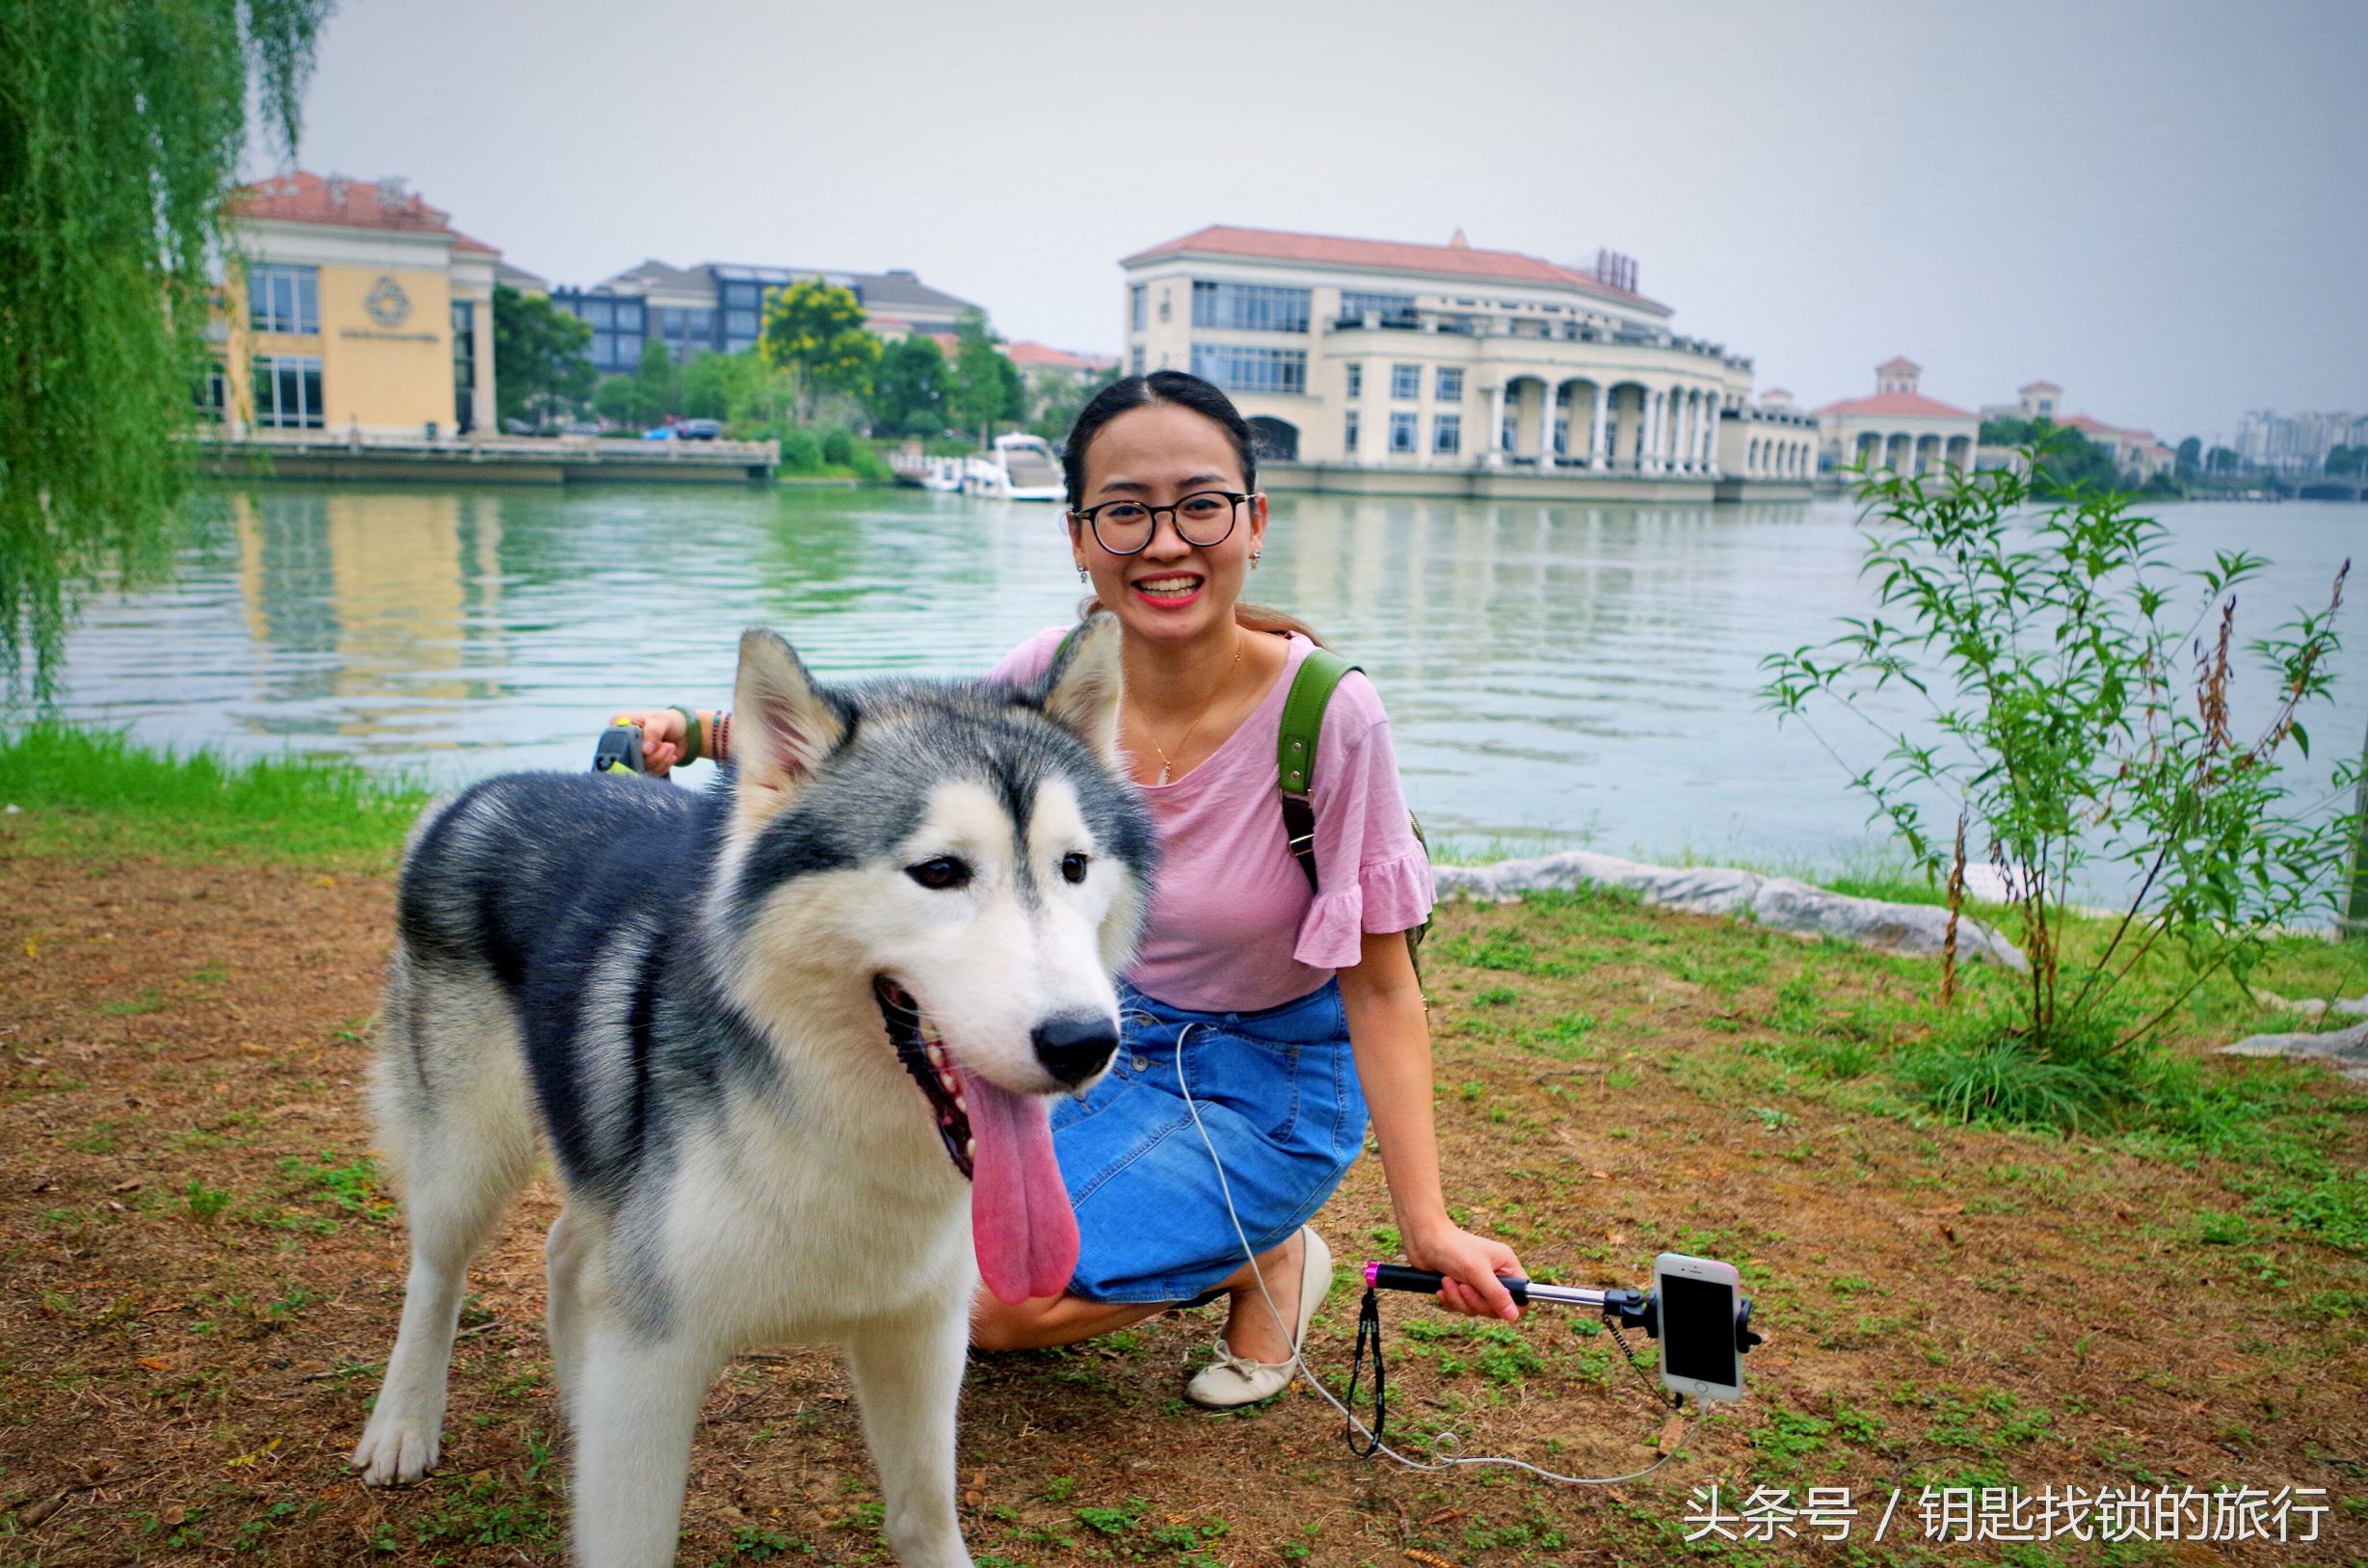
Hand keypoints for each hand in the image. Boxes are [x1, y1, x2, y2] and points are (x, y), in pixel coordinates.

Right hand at [610, 709, 684, 775]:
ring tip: (671, 747)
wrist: (681, 731)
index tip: (648, 750)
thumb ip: (653, 732)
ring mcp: (630, 755)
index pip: (616, 741)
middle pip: (628, 758)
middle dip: (651, 756)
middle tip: (669, 746)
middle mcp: (621, 741)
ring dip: (660, 760)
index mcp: (618, 724)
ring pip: (640, 768)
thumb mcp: (661, 720)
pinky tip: (671, 756)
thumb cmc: (667, 721)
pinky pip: (649, 773)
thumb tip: (645, 751)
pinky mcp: (641, 766)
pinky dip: (662, 766)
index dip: (632, 749)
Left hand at [1405, 1220, 1524, 1322]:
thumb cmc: (1453, 1248)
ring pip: (1476, 1308)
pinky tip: (1442, 1287)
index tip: (1494, 1305)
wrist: (1424, 1239)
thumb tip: (1514, 1316)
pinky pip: (1461, 1306)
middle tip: (1463, 1287)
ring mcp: (1477, 1282)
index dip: (1511, 1305)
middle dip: (1475, 1301)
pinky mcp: (1460, 1288)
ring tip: (1448, 1281)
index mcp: (1506, 1266)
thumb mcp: (1477, 1272)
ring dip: (1459, 1299)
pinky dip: (1450, 1299)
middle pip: (1496, 1307)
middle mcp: (1495, 1275)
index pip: (1521, 1295)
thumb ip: (1496, 1295)